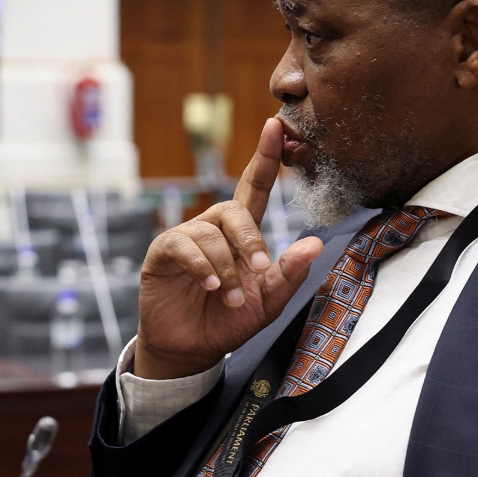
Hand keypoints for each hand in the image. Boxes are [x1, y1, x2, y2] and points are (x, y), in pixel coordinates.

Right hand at [134, 119, 323, 379]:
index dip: (265, 158)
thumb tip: (315, 243)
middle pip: (234, 210)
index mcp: (241, 235)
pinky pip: (183, 246)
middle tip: (260, 269)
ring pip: (210, 234)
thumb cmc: (228, 321)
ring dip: (226, 268)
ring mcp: (185, 238)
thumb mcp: (267, 302)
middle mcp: (213, 229)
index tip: (275, 126)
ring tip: (228, 296)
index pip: (255, 188)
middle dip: (250, 239)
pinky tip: (209, 285)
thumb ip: (289, 274)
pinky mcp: (162, 253)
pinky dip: (201, 266)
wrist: (191, 350)